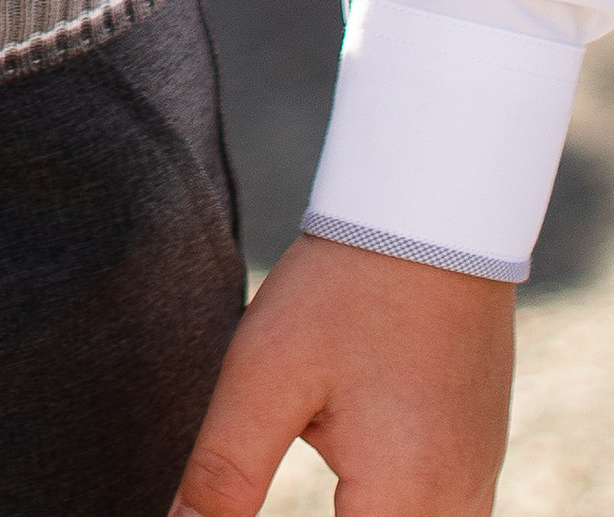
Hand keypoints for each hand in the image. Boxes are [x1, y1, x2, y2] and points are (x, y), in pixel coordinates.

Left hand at [174, 232, 513, 514]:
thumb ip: (224, 472)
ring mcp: (475, 486)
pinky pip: (435, 515)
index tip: (228, 506)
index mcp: (404, 504)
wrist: (433, 217)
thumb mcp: (265, 376)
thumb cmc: (343, 291)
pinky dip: (386, 507)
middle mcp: (455, 510)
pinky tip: (347, 482)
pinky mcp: (478, 460)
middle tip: (260, 475)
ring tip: (318, 450)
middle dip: (325, 516)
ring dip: (352, 512)